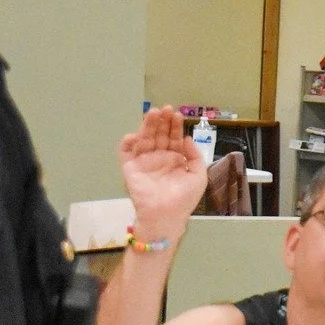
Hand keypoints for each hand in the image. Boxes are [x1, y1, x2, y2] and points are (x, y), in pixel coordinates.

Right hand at [120, 106, 205, 240]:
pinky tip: (134, 135)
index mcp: (174, 159)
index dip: (174, 126)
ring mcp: (144, 162)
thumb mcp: (198, 176)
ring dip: (147, 126)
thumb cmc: (184, 199)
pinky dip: (128, 143)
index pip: (173, 138)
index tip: (176, 114)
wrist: (166, 216)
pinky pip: (126, 153)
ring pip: (144, 139)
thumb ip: (195, 156)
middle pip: (158, 135)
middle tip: (164, 109)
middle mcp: (158, 158)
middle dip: (161, 122)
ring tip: (152, 113)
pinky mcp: (130, 169)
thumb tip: (187, 138)